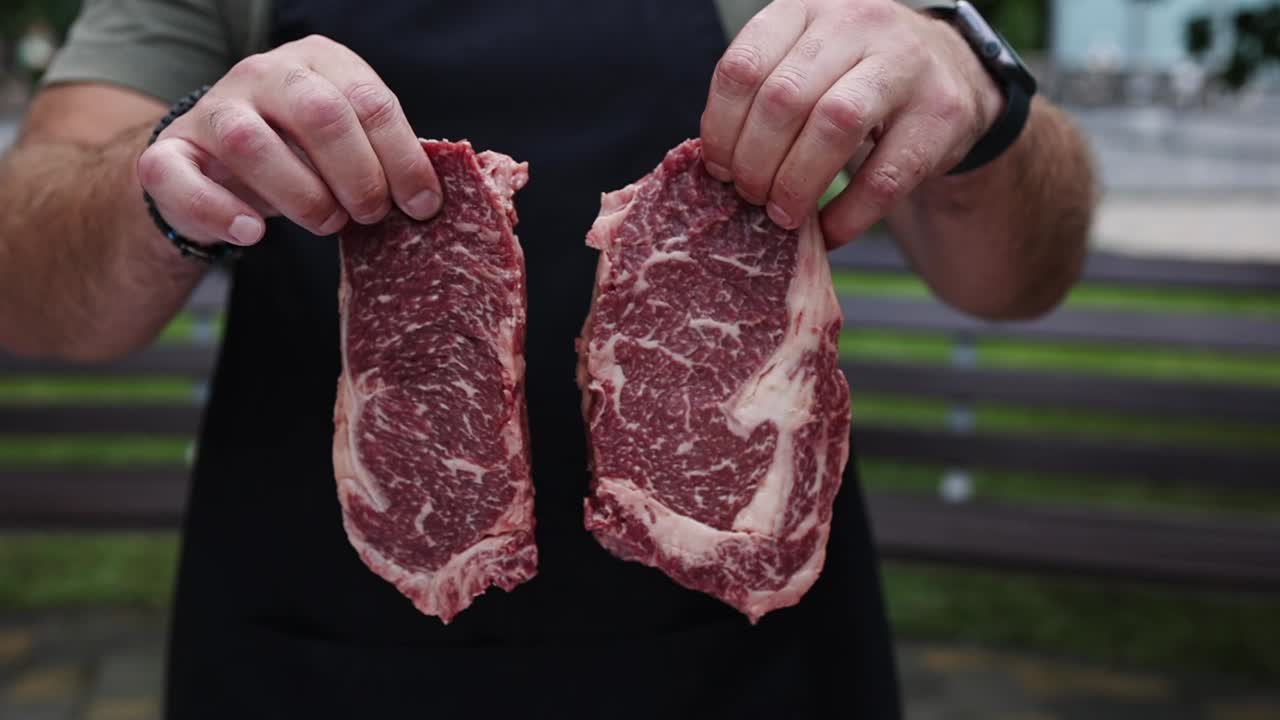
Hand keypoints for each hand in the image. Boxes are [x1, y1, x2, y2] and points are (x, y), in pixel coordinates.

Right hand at [137, 35, 441, 246]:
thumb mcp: (347, 147)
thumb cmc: (301, 158)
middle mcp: (262, 74)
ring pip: (250, 142)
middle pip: (318, 113)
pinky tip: (254, 233)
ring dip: (301, 194)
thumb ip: (381, 157)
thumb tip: (428, 198)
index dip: (402, 158)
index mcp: (318, 64)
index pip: (369, 101)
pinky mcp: (168, 154)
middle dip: (357, 173)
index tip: (422, 205)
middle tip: (371, 214)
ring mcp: (211, 111)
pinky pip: (182, 178)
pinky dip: (221, 211)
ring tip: (327, 223)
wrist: (214, 173)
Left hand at [699, 0, 1003, 247]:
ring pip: (834, 125)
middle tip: (750, 197)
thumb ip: (762, 95)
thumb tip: (716, 164)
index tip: (718, 169)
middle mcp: (856, 23)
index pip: (743, 67)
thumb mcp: (805, 62)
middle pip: (784, 99)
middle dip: (756, 162)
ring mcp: (905, 64)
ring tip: (783, 216)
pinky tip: (829, 230)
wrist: (950, 72)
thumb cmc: (854, 77)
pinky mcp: (941, 114)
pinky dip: (848, 215)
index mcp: (805, 9)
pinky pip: (884, 176)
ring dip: (796, 184)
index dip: (720, 128)